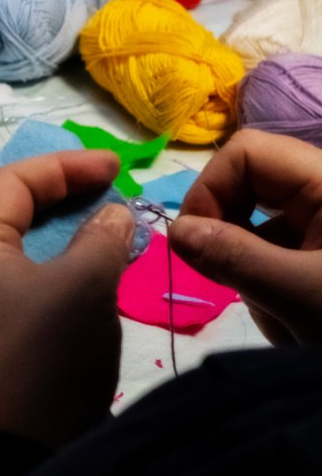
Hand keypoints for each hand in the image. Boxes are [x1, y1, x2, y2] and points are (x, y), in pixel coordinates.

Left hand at [0, 150, 133, 447]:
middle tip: (108, 189)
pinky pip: (8, 280)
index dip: (65, 166)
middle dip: (57, 194)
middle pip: (2, 210)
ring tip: (101, 224)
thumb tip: (112, 214)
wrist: (24, 449)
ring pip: (7, 247)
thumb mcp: (85, 286)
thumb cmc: (48, 354)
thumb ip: (101, 237)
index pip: (10, 183)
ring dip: (54, 230)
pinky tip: (80, 269)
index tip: (116, 166)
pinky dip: (45, 264)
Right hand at [171, 129, 321, 345]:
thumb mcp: (299, 295)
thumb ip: (232, 257)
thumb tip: (176, 232)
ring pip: (260, 228)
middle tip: (222, 276)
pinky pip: (280, 256)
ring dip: (253, 272)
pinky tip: (295, 322)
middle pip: (250, 186)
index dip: (211, 188)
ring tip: (281, 316)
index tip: (194, 241)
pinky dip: (273, 289)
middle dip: (229, 232)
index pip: (248, 153)